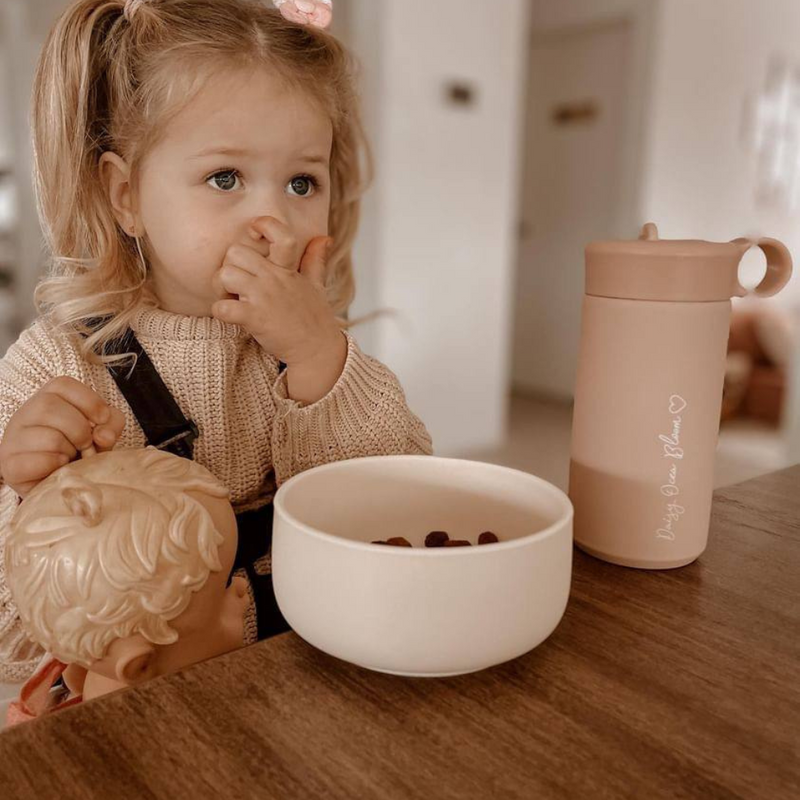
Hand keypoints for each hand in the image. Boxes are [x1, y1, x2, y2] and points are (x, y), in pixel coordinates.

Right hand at [0, 377, 125, 497]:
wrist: (58, 483)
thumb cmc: (80, 451)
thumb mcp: (101, 432)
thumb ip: (110, 425)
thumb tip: (103, 435)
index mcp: (47, 397)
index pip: (63, 384)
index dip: (90, 401)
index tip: (102, 420)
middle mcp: (25, 413)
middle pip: (50, 406)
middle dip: (80, 430)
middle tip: (86, 445)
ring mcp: (14, 438)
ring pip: (48, 436)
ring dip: (69, 450)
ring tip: (70, 458)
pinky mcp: (10, 464)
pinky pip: (37, 461)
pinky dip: (55, 466)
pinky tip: (58, 468)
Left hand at [210, 217, 341, 366]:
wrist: (316, 350)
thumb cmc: (314, 318)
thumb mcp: (317, 285)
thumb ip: (316, 260)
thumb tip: (324, 238)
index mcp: (288, 268)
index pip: (279, 233)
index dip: (263, 225)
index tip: (255, 232)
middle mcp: (275, 278)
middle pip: (235, 253)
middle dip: (230, 267)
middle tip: (236, 284)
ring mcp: (264, 297)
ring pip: (225, 275)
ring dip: (222, 289)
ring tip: (232, 299)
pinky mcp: (254, 318)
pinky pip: (222, 307)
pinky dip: (220, 311)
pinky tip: (230, 316)